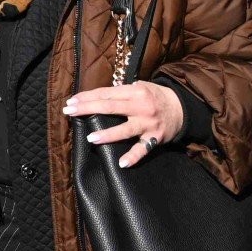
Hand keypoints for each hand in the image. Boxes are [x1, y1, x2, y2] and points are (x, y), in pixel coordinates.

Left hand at [66, 82, 186, 167]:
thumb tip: (96, 96)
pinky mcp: (156, 138)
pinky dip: (133, 157)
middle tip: (69, 111)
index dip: (87, 97)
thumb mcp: (140, 87)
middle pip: (110, 107)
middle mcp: (141, 107)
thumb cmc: (155, 96)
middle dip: (87, 109)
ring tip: (91, 138)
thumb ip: (120, 92)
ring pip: (125, 130)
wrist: (183, 108)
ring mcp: (148, 124)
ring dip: (108, 134)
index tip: (71, 101)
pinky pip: (143, 149)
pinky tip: (121, 163)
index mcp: (134, 92)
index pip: (106, 94)